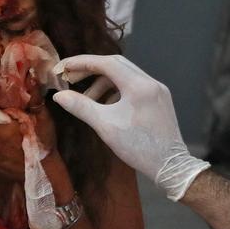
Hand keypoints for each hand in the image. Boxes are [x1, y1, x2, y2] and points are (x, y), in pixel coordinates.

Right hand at [52, 55, 209, 200]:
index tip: (64, 67)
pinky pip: (134, 86)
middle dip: (91, 70)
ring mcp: (157, 90)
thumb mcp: (105, 126)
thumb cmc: (138, 147)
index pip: (106, 62)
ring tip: (88, 100)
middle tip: (71, 79)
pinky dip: (117, 91)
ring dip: (104, 83)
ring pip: (125, 76)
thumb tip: (58, 96)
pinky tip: (107, 107)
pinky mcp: (160, 99)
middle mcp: (150, 82)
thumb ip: (81, 107)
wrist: (171, 166)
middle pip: (116, 64)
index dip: (82, 62)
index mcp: (138, 85)